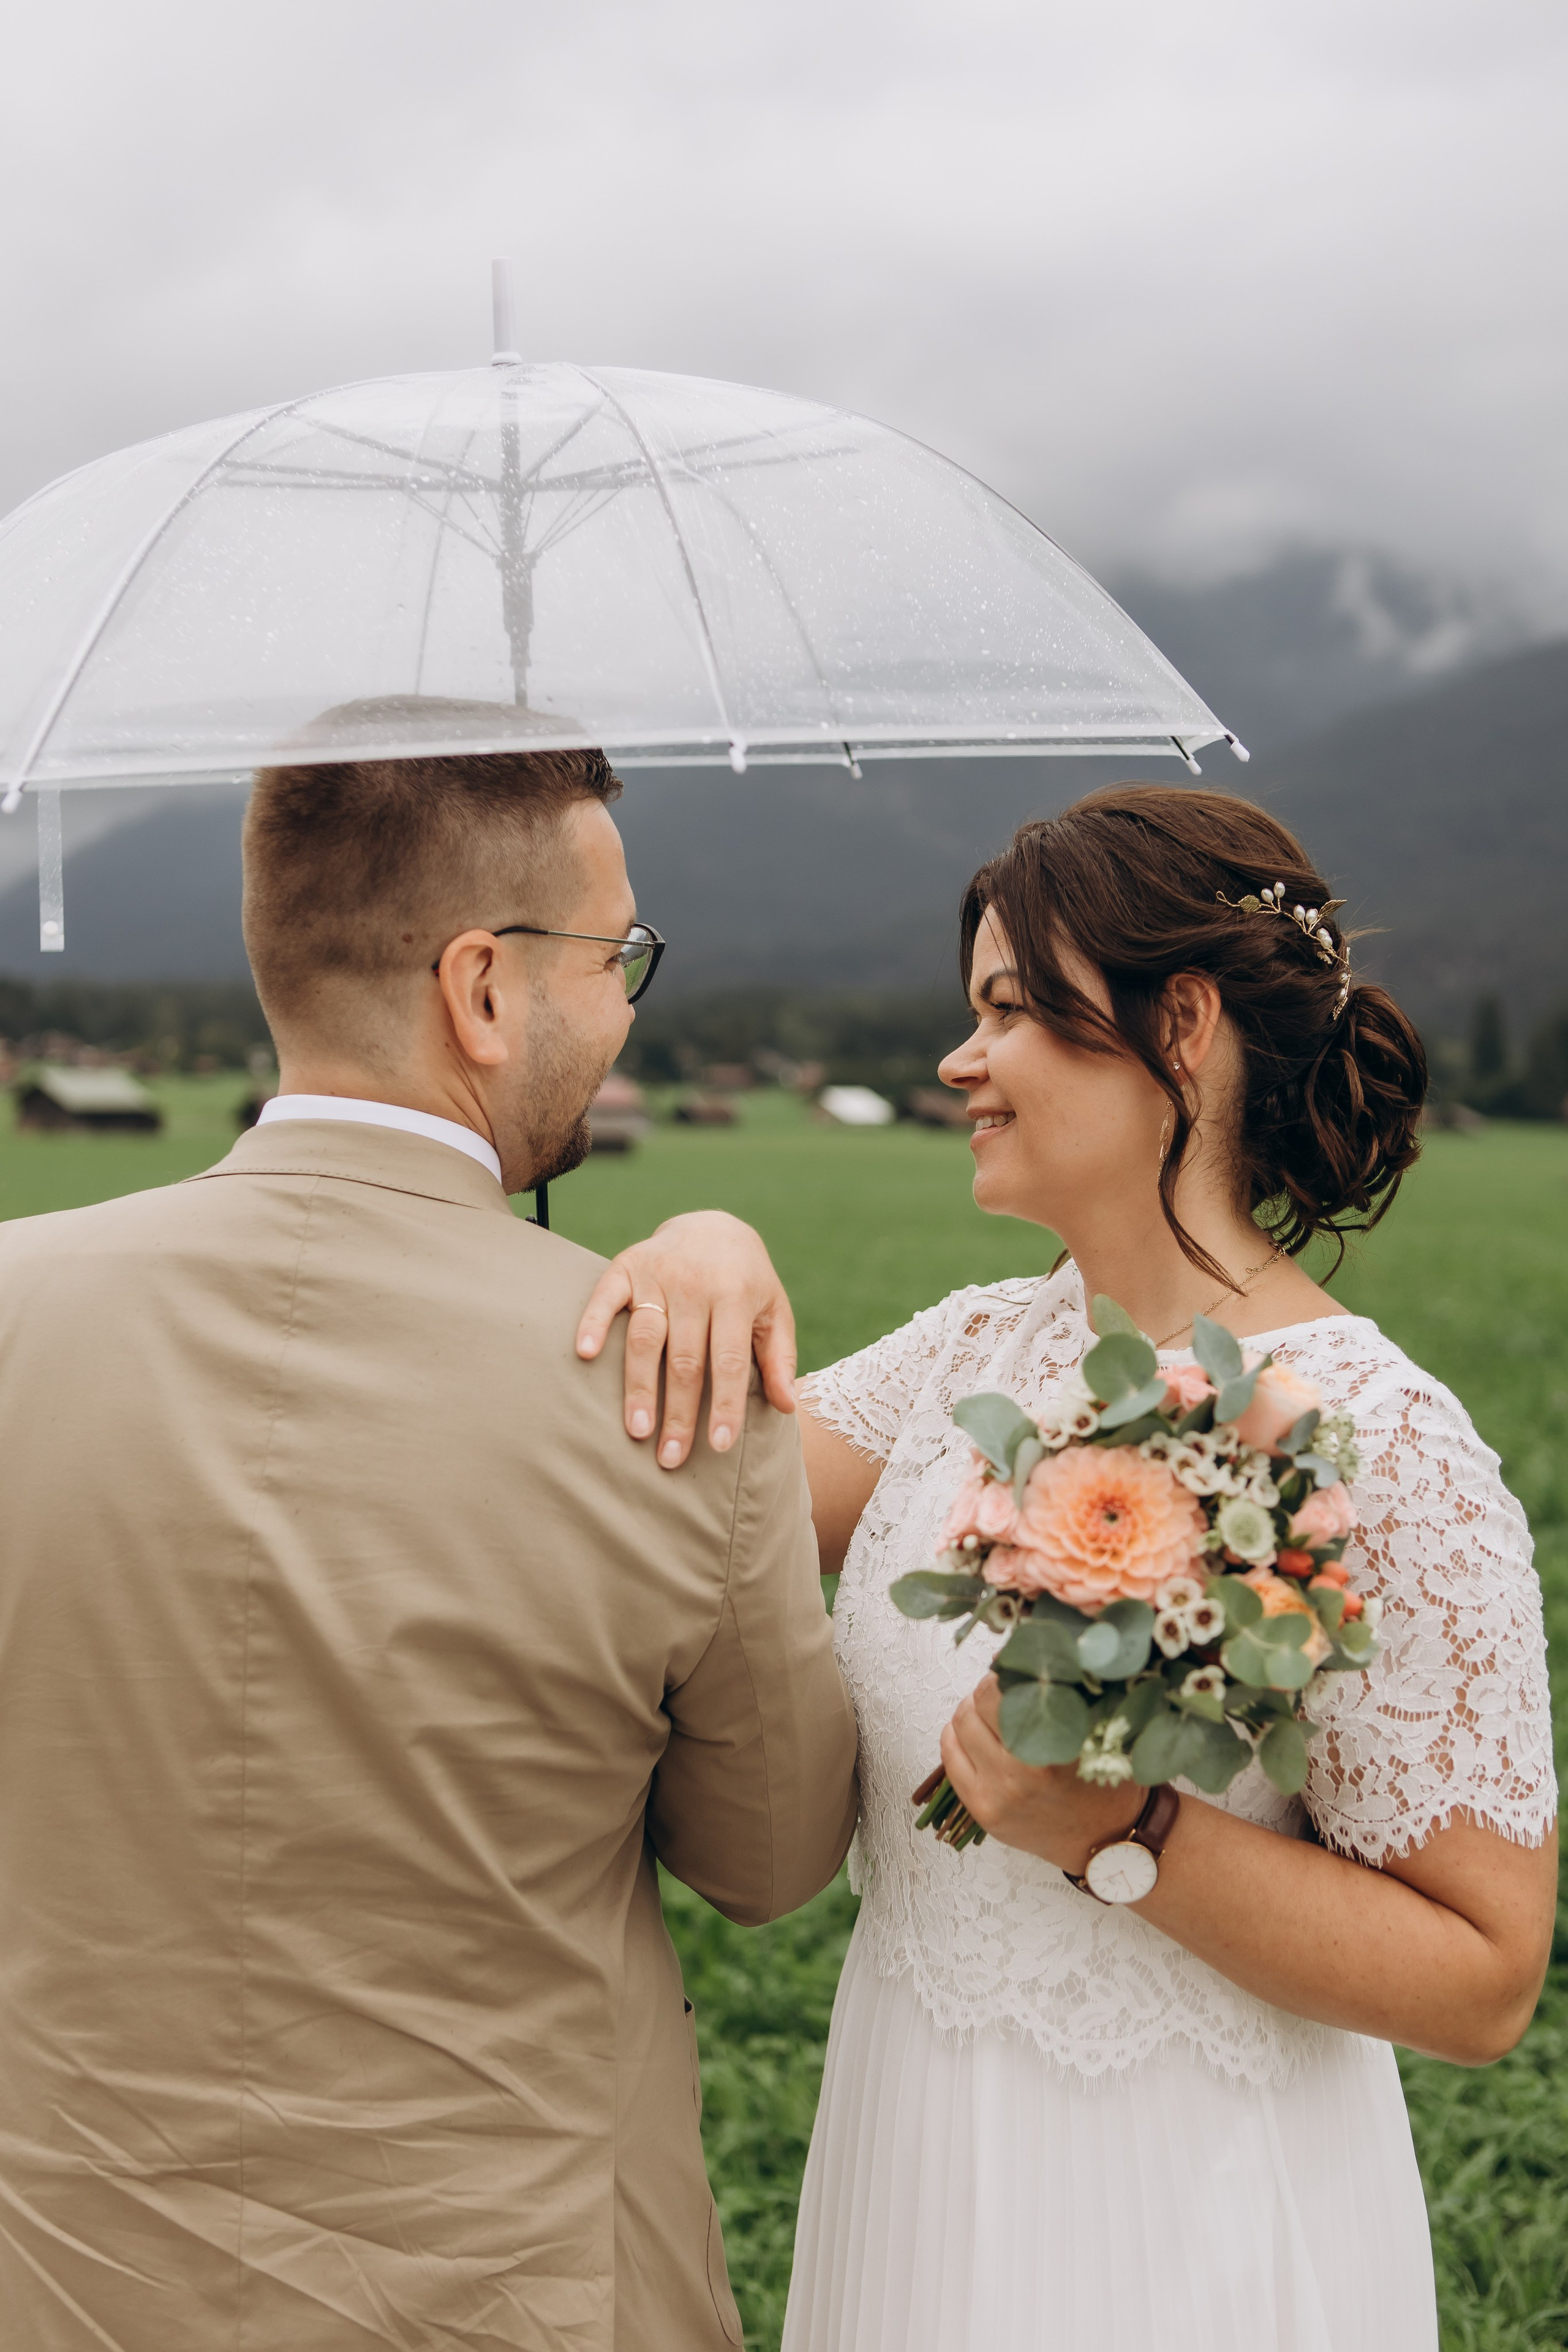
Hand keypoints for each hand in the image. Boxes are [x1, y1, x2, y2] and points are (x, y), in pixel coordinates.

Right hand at [575, 1212, 796, 1469]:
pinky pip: (607, 1296)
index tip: (719, 1446)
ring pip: (645, 1338)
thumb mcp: (774, 1312)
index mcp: (736, 1296)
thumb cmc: (747, 1282)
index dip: (724, 1404)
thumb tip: (786, 1406)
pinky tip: (587, 1354)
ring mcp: (659, 1275)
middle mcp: (696, 1284)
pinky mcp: (627, 1266)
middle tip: (671, 1458)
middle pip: (685, 1359)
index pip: (730, 1360)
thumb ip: (779, 1358)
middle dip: (678, 1412)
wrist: (713, 1224)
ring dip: (638, 1386)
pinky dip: (594, 1322)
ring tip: (637, 1430)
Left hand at [940, 1677, 1144, 1875]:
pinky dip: (955, 1739)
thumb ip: (1061, 1698)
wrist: (1108, 1840)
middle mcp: (1019, 1773)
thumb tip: (1021, 1660)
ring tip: (988, 1713)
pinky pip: (951, 1761)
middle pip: (975, 1707)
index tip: (1013, 1671)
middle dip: (985, 1693)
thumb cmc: (1105, 1781)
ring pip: (958, 1729)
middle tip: (1000, 1692)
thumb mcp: (1094, 1732)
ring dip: (969, 1713)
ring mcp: (996, 1795)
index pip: (999, 1692)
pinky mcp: (983, 1812)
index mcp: (1050, 1748)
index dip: (1003, 1675)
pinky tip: (972, 1735)